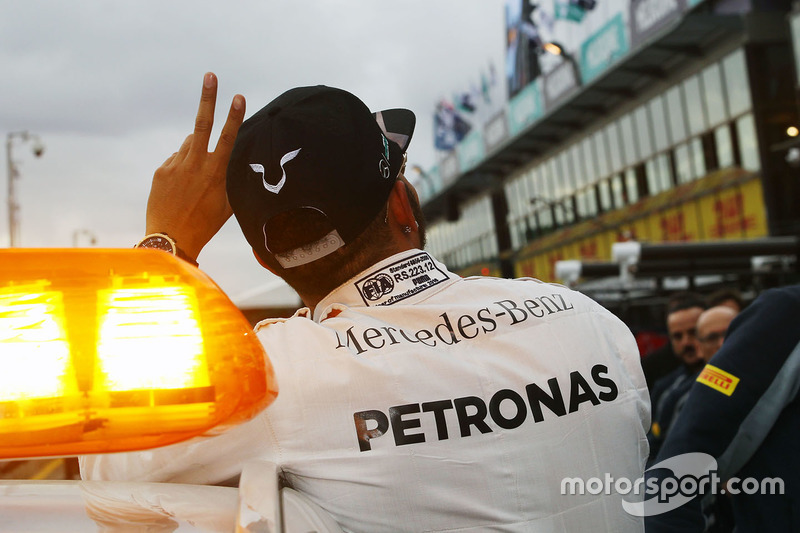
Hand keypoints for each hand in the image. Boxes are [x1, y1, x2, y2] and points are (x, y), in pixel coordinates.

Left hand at [145, 72, 245, 260]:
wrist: (171, 239)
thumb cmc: (205, 224)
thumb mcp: (227, 204)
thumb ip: (229, 179)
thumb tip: (233, 160)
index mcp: (216, 173)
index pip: (227, 138)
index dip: (234, 116)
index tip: (238, 97)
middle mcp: (196, 165)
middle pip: (202, 124)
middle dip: (207, 98)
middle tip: (210, 75)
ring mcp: (176, 165)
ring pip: (190, 144)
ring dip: (196, 151)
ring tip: (195, 180)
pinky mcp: (162, 170)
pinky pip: (176, 159)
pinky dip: (182, 166)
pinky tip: (182, 188)